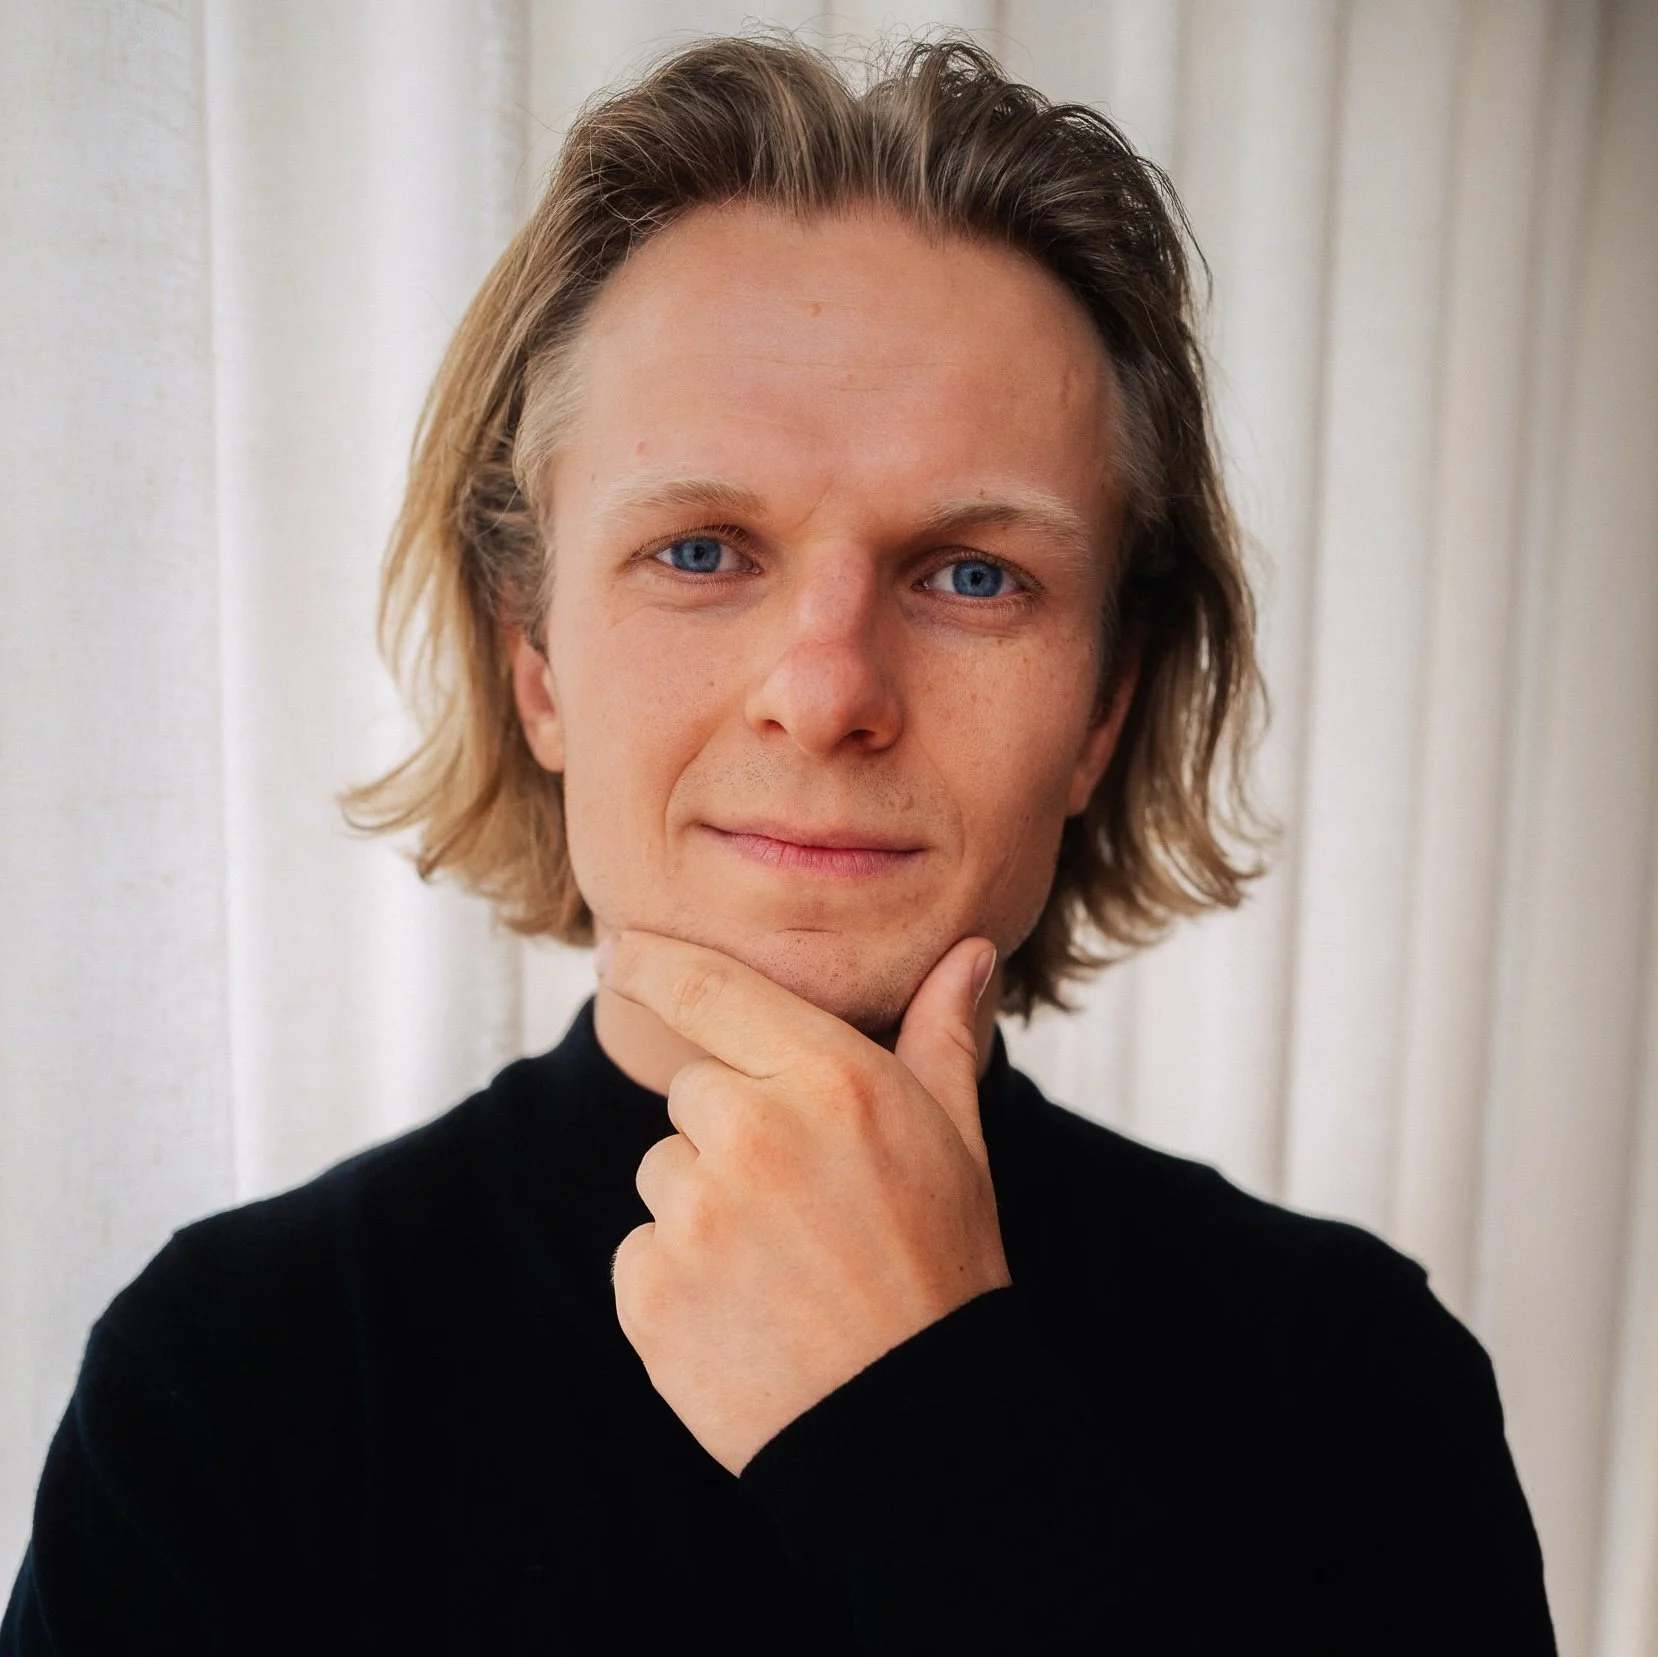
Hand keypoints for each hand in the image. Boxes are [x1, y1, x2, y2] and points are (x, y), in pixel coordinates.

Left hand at [603, 930, 1010, 1473]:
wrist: (915, 1424)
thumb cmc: (941, 1263)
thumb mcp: (956, 1139)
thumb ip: (942, 1035)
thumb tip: (972, 949)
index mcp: (829, 1078)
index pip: (706, 987)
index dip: (650, 961)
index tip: (616, 951)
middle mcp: (753, 1131)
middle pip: (691, 1093)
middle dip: (731, 1130)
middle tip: (801, 1201)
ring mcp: (694, 1215)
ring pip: (664, 1174)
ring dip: (702, 1207)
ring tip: (781, 1264)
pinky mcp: (650, 1293)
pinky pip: (640, 1251)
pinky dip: (677, 1278)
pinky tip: (746, 1311)